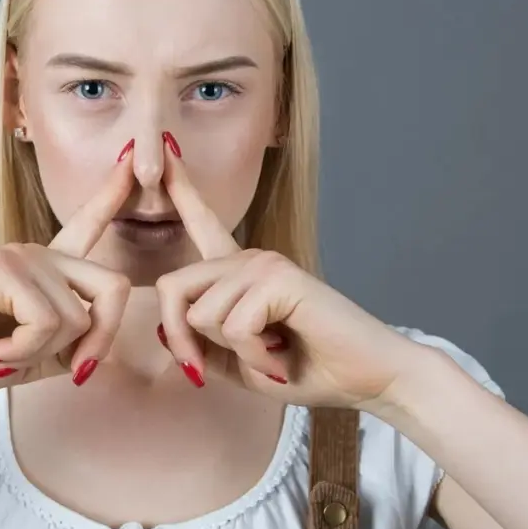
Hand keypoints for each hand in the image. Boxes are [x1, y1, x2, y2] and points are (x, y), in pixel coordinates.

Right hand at [0, 141, 136, 393]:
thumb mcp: (29, 360)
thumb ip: (67, 349)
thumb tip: (102, 350)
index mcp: (47, 270)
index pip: (89, 225)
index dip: (115, 196)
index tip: (136, 160)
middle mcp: (39, 252)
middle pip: (115, 287)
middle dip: (100, 341)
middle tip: (68, 370)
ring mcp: (22, 255)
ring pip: (80, 316)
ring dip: (43, 355)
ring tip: (3, 355)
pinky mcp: (2, 267)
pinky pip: (49, 321)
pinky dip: (24, 352)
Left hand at [155, 133, 421, 410]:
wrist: (366, 377)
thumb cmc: (307, 369)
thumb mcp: (238, 363)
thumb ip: (202, 345)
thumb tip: (161, 328)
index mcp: (237, 272)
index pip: (202, 224)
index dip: (181, 190)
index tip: (165, 151)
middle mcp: (247, 258)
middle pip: (172, 288)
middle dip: (182, 342)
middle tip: (211, 370)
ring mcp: (263, 263)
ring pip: (201, 315)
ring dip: (235, 353)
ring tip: (272, 353)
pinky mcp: (280, 277)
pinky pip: (234, 327)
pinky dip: (254, 357)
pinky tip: (282, 355)